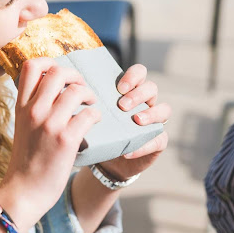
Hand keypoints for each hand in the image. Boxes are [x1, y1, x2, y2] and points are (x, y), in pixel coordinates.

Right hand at [0, 58, 100, 229]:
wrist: (24, 190)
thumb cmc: (26, 159)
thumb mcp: (22, 126)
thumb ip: (33, 105)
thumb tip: (50, 86)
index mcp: (22, 106)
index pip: (31, 66)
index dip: (49, 62)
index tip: (60, 75)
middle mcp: (34, 111)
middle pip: (58, 72)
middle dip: (75, 76)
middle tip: (81, 88)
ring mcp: (50, 124)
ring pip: (77, 90)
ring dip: (89, 95)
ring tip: (90, 104)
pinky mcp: (66, 140)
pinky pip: (89, 114)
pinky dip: (96, 115)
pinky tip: (94, 122)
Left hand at [99, 64, 170, 180]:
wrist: (107, 160)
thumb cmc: (100, 130)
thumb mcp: (94, 115)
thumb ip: (89, 102)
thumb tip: (69, 90)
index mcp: (130, 90)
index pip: (139, 73)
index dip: (133, 76)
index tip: (119, 87)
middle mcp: (145, 102)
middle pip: (152, 88)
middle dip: (138, 94)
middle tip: (122, 104)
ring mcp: (155, 120)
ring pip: (164, 109)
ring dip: (150, 114)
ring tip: (136, 120)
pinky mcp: (158, 140)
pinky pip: (159, 139)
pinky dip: (144, 145)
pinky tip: (129, 151)